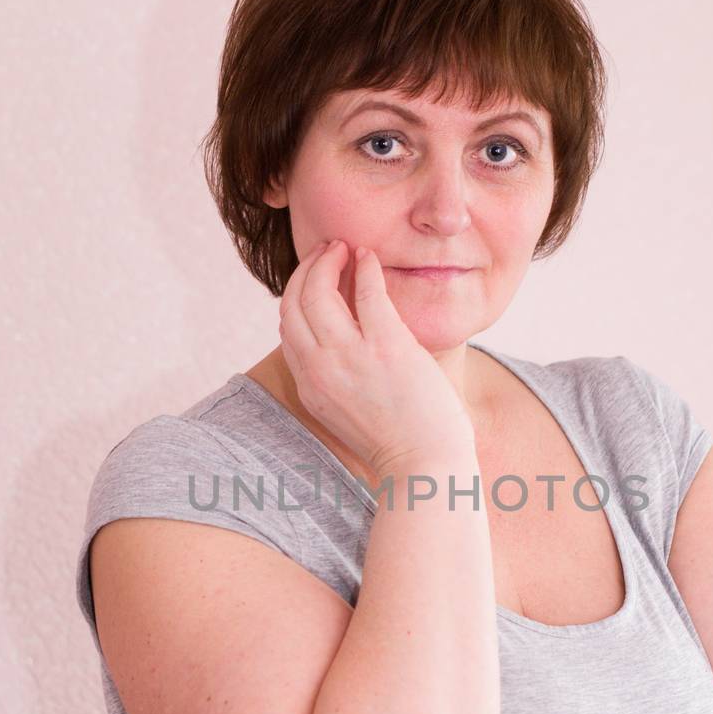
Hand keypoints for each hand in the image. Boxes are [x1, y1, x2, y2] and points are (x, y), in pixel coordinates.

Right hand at [278, 239, 473, 480]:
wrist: (425, 465)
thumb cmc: (396, 440)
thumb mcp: (345, 411)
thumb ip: (332, 377)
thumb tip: (335, 339)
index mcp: (309, 386)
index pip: (287, 328)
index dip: (296, 296)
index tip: (312, 279)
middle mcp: (321, 369)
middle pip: (293, 303)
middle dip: (306, 270)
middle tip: (324, 252)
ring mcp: (351, 357)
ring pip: (320, 291)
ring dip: (328, 261)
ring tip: (342, 248)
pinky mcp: (386, 347)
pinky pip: (367, 292)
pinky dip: (365, 268)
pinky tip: (368, 257)